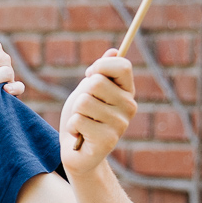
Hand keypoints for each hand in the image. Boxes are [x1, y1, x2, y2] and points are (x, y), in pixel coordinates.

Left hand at [59, 51, 136, 175]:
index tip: (90, 74)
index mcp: (127, 91)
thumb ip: (101, 72)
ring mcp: (120, 124)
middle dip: (82, 93)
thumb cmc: (83, 116)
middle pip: (96, 82)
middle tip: (85, 108)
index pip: (122, 66)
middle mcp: (129, 106)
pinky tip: (80, 135)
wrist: (77, 151)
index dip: (101, 65)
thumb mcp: (89, 90)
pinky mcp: (108, 140)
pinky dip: (72, 127)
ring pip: (84, 102)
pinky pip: (78, 120)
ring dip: (75, 112)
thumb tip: (114, 51)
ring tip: (82, 122)